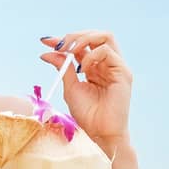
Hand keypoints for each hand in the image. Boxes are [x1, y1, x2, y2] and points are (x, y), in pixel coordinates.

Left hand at [38, 31, 131, 148]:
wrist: (101, 133)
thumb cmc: (88, 115)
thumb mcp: (70, 87)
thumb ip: (62, 67)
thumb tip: (46, 51)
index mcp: (96, 67)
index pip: (82, 44)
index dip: (65, 39)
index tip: (45, 41)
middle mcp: (108, 64)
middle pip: (96, 35)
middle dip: (74, 35)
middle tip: (58, 45)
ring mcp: (117, 67)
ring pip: (105, 36)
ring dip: (83, 39)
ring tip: (70, 51)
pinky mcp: (123, 72)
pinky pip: (107, 51)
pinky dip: (91, 55)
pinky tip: (83, 69)